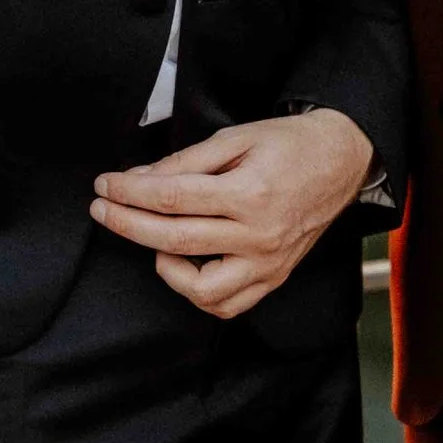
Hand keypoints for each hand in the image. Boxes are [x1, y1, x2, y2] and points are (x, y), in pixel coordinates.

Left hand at [90, 108, 374, 321]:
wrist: (340, 161)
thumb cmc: (290, 145)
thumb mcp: (235, 138)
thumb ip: (186, 162)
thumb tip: (139, 179)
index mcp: (250, 193)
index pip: (172, 197)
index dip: (129, 192)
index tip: (105, 185)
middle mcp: (260, 235)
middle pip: (175, 239)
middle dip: (127, 224)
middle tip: (102, 209)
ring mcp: (268, 263)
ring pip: (200, 287)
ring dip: (164, 265)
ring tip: (153, 239)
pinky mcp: (273, 277)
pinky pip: (227, 304)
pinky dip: (197, 291)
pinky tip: (183, 263)